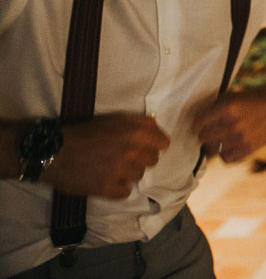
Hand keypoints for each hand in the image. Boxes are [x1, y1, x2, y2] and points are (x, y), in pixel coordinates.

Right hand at [42, 114, 169, 197]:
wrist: (55, 150)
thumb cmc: (85, 132)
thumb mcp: (115, 119)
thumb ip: (140, 122)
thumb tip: (156, 127)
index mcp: (137, 132)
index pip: (164, 143)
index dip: (155, 145)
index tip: (145, 147)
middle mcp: (132, 151)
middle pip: (152, 160)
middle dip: (141, 158)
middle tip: (124, 157)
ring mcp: (121, 171)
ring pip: (139, 176)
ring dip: (129, 173)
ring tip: (112, 167)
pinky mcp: (107, 188)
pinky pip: (125, 193)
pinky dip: (118, 189)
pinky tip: (107, 181)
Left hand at [194, 86, 265, 162]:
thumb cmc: (253, 99)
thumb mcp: (233, 95)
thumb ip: (215, 107)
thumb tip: (195, 119)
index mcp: (227, 107)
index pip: (197, 122)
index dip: (198, 121)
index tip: (200, 122)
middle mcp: (232, 124)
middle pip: (202, 137)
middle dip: (204, 133)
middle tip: (210, 130)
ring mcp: (241, 139)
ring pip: (212, 150)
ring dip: (214, 144)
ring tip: (221, 137)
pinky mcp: (248, 149)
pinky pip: (225, 158)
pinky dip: (225, 153)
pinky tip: (230, 145)